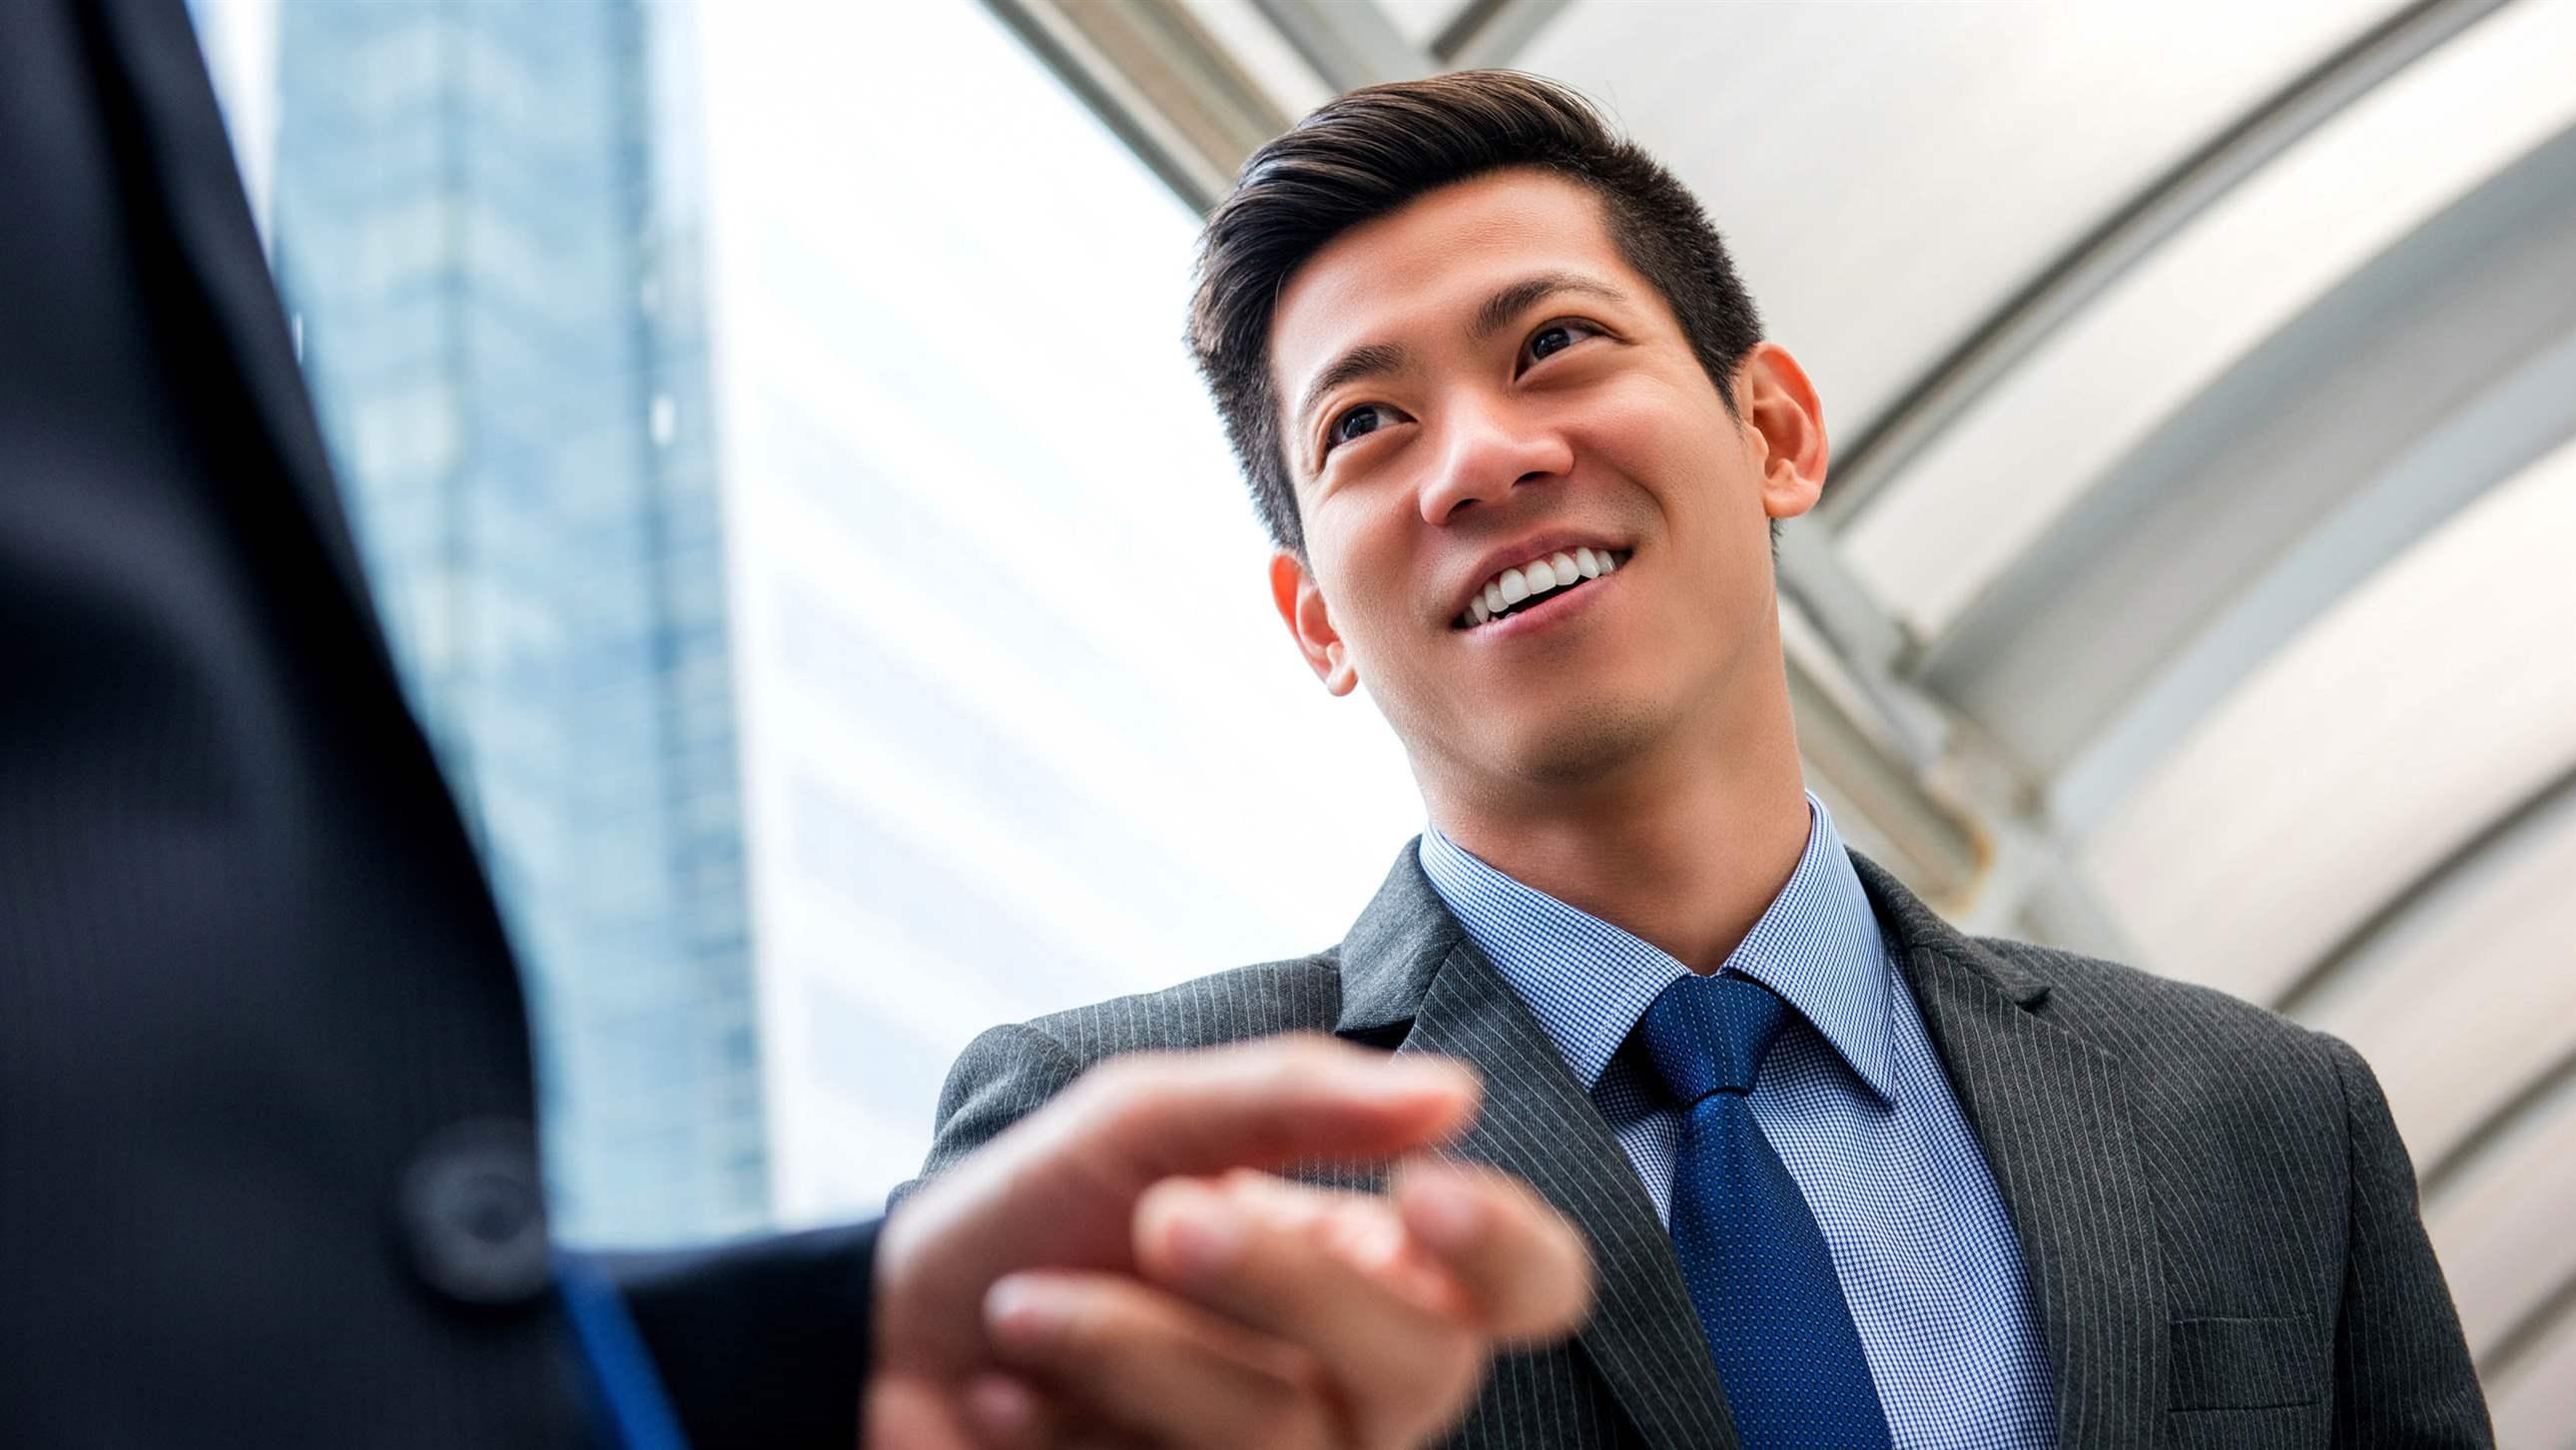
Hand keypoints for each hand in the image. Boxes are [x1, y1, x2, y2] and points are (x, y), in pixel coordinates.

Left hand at [865, 1035, 1591, 1447]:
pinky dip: (1086, 1412)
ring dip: (1138, 1350)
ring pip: (1291, 1437)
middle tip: (1165, 1219)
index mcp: (1372, 1265)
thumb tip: (1452, 1094)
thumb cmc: (1031, 1215)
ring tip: (1026, 1307)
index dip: (1509, 1248)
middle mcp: (1354, 1380)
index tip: (1422, 1187)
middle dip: (1284, 1281)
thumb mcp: (1142, 1121)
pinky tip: (1009, 1392)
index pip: (1530, 1284)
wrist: (877, 1337)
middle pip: (1426, 1366)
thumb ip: (1288, 1099)